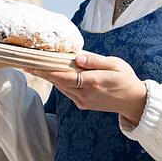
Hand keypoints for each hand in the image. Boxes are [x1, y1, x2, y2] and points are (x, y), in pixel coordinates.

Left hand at [26, 52, 146, 125]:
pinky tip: (53, 73)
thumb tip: (78, 57)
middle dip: (43, 73)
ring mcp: (83, 101)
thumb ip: (96, 60)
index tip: (34, 64)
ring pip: (61, 87)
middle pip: (58, 82)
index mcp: (93, 82)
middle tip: (27, 62)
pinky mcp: (83, 104)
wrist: (133, 101)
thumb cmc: (126, 79)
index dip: (47, 71)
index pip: (64, 76)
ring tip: (35, 66)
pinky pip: (67, 91)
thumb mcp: (115, 64)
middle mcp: (85, 94)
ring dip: (49, 77)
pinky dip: (59, 82)